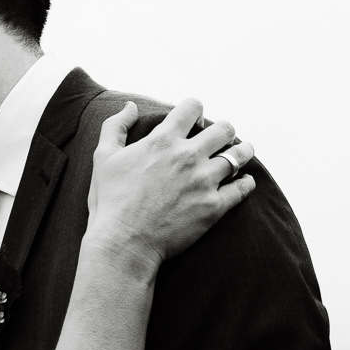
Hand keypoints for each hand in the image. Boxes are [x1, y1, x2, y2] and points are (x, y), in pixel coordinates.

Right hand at [86, 99, 255, 267]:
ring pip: (238, 156)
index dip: (195, 110)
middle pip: (224, 129)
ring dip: (243, 152)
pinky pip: (242, 189)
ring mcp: (203, 181)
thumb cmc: (110, 201)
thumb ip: (115, 126)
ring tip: (243, 153)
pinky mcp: (213, 207)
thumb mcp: (103, 157)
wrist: (124, 243)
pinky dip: (246, 183)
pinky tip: (245, 182)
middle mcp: (187, 156)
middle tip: (222, 138)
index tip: (195, 121)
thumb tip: (130, 106)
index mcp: (162, 140)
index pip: (192, 107)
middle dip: (224, 131)